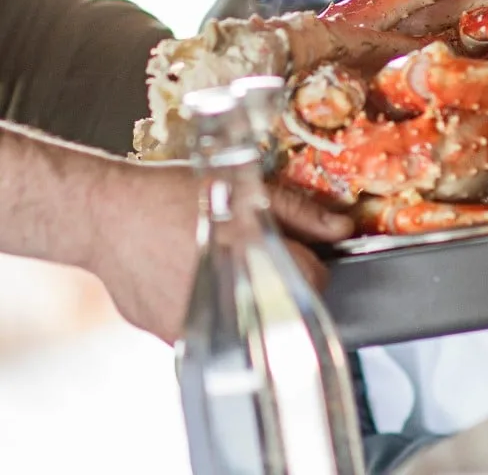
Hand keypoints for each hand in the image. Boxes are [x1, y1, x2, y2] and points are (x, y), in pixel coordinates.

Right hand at [88, 163, 352, 343]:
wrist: (106, 215)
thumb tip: (342, 229)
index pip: (314, 280)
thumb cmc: (173, 195)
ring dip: (247, 297)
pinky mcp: (175, 339)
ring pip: (250, 322)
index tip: (297, 249)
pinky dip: (216, 309)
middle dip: (279, 281)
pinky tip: (194, 280)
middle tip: (253, 254)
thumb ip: (299, 212)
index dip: (310, 260)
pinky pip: (215, 331)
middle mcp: (229, 300)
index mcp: (252, 257)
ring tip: (220, 264)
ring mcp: (200, 326)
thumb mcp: (244, 188)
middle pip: (284, 304)